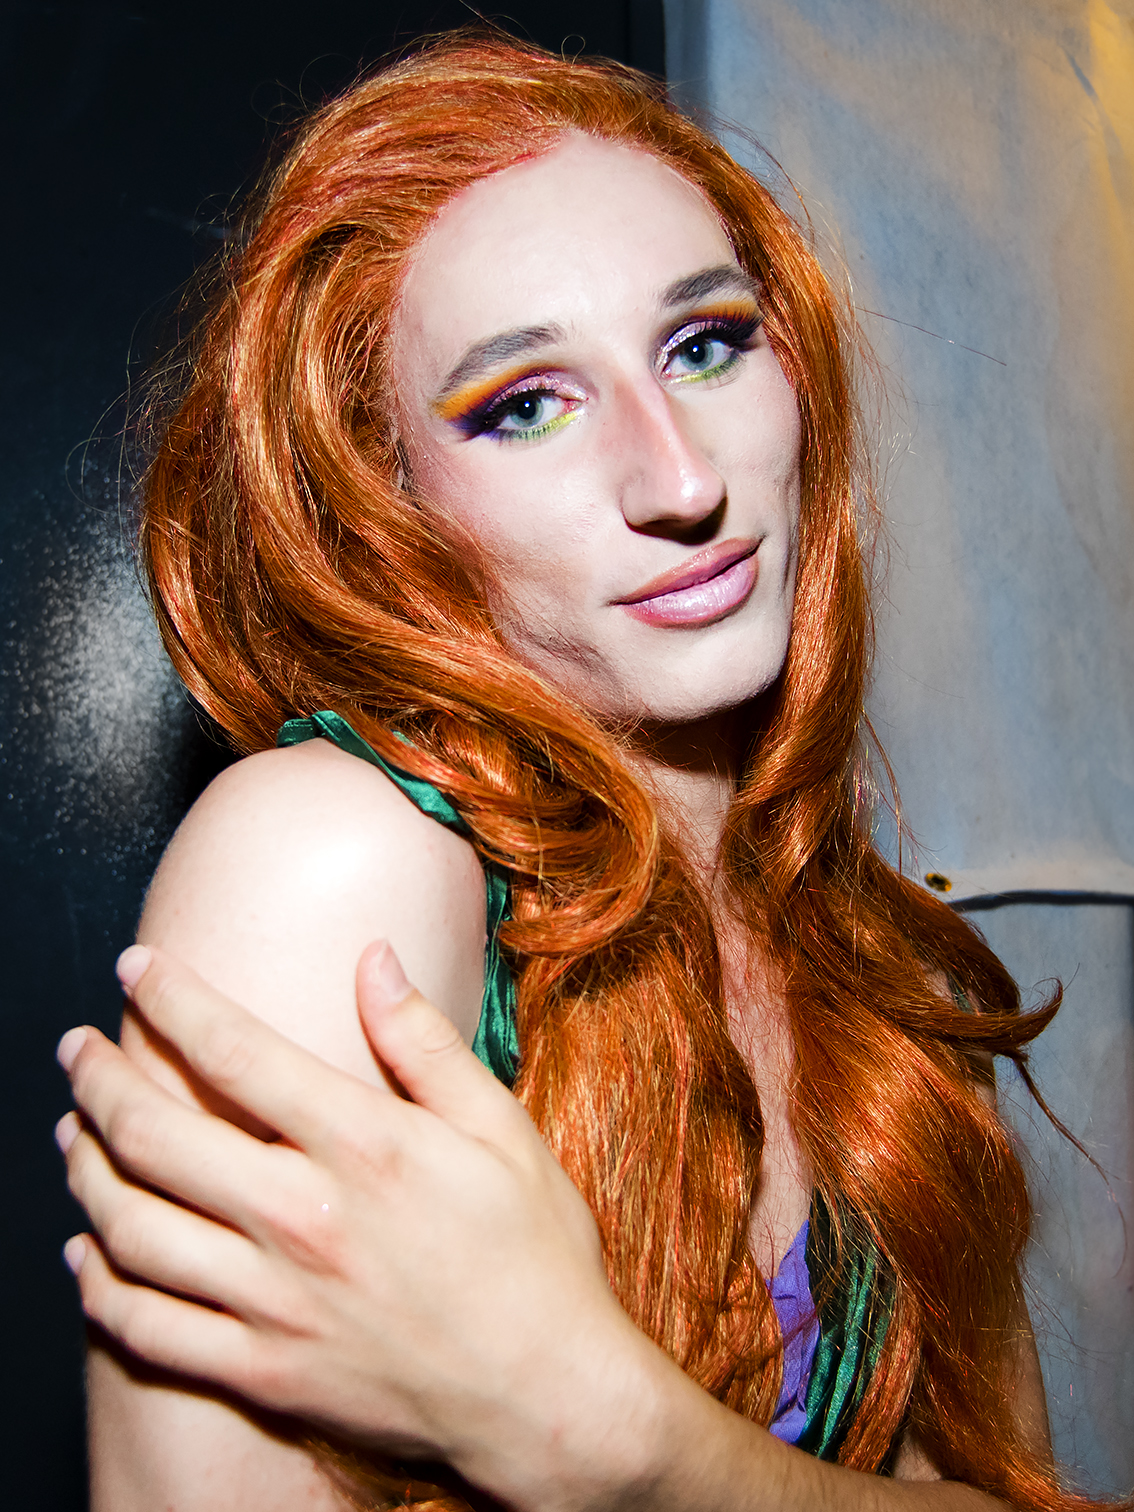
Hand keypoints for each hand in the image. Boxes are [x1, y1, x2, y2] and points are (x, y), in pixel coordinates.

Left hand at [57, 943, 659, 1506]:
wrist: (547, 1399)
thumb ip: (426, 1042)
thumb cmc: (534, 1255)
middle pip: (157, 1135)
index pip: (235, 1052)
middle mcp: (303, 1218)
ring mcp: (275, 1303)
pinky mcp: (263, 1372)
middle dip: (99, 1078)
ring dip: (85, 1171)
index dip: (171, 999)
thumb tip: (375, 956)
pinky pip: (148, 1330)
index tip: (135, 964)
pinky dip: (99, 1287)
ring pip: (134, 1229)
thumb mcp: (501, 1129)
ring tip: (71, 1133)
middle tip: (75, 1048)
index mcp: (363, 1146)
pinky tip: (86, 1255)